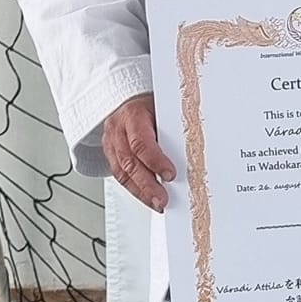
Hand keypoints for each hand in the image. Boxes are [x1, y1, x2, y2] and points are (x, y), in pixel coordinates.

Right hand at [101, 92, 175, 212]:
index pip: (141, 142)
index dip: (155, 161)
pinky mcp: (109, 152)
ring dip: (140, 192)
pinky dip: (134, 189)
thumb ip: (171, 130)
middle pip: (130, 162)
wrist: (130, 98)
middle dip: (147, 184)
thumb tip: (191, 154)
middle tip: (162, 199)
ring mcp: (110, 141)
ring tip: (157, 204)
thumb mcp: (163, 109)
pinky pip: (119, 174)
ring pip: (122, 172)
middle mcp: (117, 129)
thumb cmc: (150, 104)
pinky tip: (146, 197)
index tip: (171, 175)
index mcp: (132, 114)